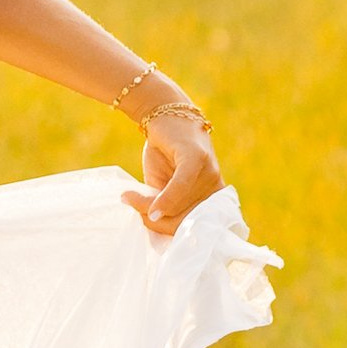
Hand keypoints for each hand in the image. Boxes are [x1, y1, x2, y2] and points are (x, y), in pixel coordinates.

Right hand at [125, 105, 224, 238]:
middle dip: (156, 223)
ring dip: (149, 208)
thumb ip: (160, 207)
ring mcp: (209, 173)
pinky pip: (182, 186)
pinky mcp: (197, 158)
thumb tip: (152, 226)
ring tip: (131, 198)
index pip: (193, 229)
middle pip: (186, 222)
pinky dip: (165, 200)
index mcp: (211, 200)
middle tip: (135, 209)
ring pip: (179, 208)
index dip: (168, 234)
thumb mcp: (159, 186)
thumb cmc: (163, 153)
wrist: (162, 113)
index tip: (149, 231)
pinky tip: (151, 208)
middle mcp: (216, 189)